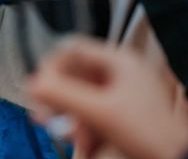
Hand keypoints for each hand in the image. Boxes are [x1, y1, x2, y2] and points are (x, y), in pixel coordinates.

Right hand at [28, 38, 187, 158]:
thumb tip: (32, 83)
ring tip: (63, 130)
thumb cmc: (154, 135)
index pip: (72, 49)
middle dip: (57, 95)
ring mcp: (120, 93)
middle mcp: (119, 72)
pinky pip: (89, 111)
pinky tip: (77, 138)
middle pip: (74, 74)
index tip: (39, 84)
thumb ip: (64, 95)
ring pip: (79, 95)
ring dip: (67, 113)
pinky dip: (79, 123)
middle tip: (43, 111)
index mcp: (120, 60)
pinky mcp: (119, 112)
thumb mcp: (102, 112)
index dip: (51, 65)